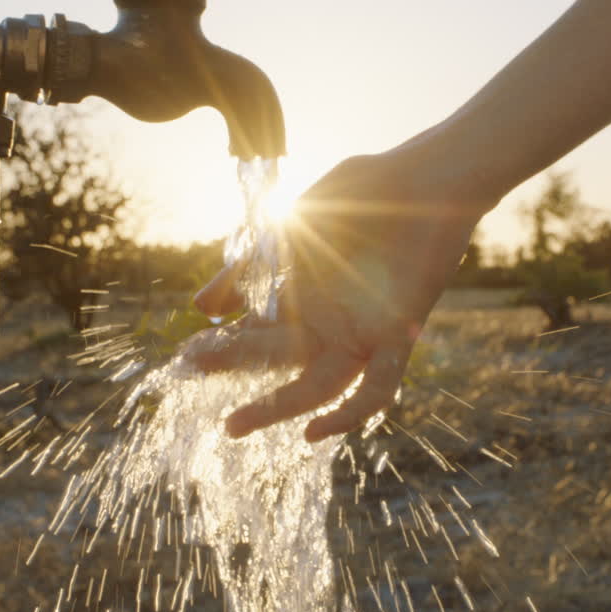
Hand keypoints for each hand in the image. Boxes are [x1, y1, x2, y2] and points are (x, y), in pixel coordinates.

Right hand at [193, 140, 485, 441]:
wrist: (426, 179)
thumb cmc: (363, 194)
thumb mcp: (293, 229)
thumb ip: (250, 267)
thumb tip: (203, 306)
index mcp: (304, 296)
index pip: (253, 330)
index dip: (219, 344)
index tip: (183, 357)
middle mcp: (329, 321)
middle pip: (273, 356)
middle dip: (231, 365)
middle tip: (191, 370)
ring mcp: (362, 332)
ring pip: (316, 386)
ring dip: (274, 408)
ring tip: (233, 425)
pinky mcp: (398, 335)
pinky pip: (376, 388)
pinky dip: (349, 414)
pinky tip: (313, 432)